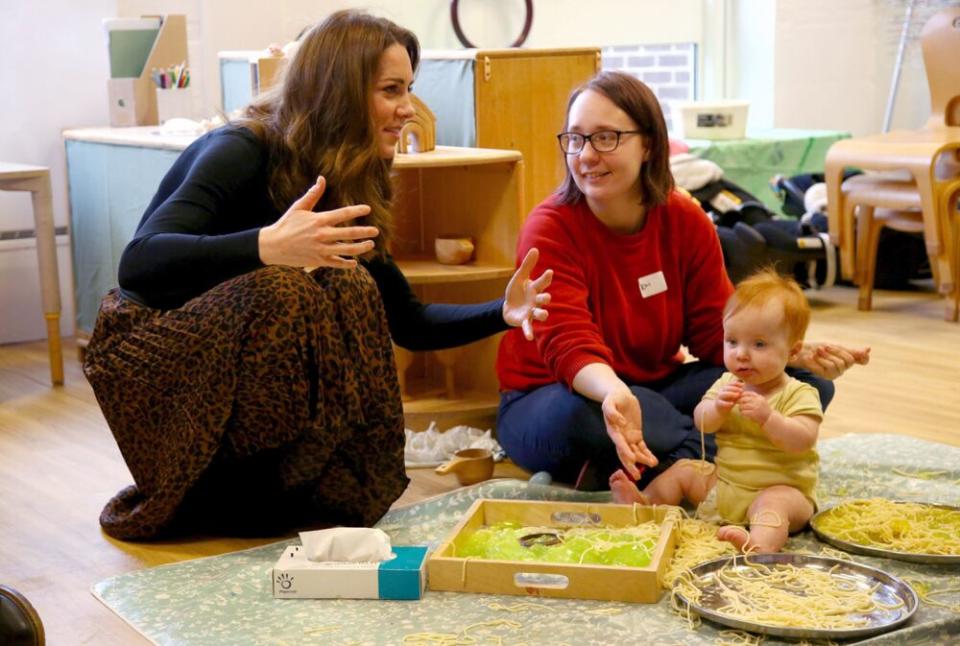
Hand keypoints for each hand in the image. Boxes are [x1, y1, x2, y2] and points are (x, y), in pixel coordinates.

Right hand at [258, 176, 378, 268]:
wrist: (273, 246)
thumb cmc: (286, 224)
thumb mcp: (298, 207)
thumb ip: (313, 194)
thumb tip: (322, 178)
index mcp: (319, 220)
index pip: (343, 214)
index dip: (357, 210)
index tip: (368, 209)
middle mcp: (322, 235)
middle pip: (349, 233)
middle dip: (365, 232)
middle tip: (376, 231)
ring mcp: (321, 249)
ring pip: (347, 250)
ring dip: (361, 248)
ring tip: (370, 245)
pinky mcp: (318, 260)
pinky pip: (337, 263)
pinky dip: (347, 263)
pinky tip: (355, 262)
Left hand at [502, 247, 552, 340]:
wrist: (507, 307)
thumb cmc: (516, 291)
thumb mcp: (519, 277)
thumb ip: (527, 265)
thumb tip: (535, 249)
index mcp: (535, 289)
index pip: (542, 282)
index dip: (545, 278)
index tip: (549, 272)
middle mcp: (536, 301)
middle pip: (544, 299)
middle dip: (545, 299)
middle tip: (546, 297)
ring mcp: (532, 312)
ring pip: (540, 314)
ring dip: (542, 315)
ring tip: (544, 315)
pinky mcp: (525, 321)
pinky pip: (529, 327)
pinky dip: (529, 332)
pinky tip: (529, 337)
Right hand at [601, 389, 657, 478]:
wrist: (620, 396)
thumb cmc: (613, 398)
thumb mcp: (609, 402)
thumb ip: (611, 411)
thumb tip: (619, 422)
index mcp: (613, 430)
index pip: (619, 442)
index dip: (625, 450)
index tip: (632, 458)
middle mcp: (620, 436)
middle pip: (625, 453)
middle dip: (631, 464)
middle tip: (636, 475)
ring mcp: (628, 437)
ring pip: (635, 451)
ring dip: (642, 459)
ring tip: (652, 464)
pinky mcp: (636, 435)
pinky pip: (642, 446)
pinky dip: (647, 454)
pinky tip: (653, 460)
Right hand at [714, 380, 743, 414]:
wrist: (722, 409)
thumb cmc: (730, 401)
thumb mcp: (735, 395)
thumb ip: (738, 391)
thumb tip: (744, 385)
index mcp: (725, 388)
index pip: (730, 383)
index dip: (736, 383)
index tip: (743, 385)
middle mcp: (721, 391)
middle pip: (727, 388)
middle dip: (734, 388)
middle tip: (741, 390)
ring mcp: (719, 397)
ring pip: (723, 394)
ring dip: (731, 394)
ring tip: (737, 395)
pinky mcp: (718, 403)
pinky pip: (722, 402)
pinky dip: (727, 403)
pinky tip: (732, 403)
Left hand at [737, 391, 771, 424]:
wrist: (769, 417)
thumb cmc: (762, 408)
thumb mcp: (760, 400)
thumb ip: (753, 397)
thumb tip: (741, 394)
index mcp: (759, 397)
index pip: (747, 393)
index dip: (742, 395)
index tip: (741, 398)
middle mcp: (757, 401)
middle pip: (744, 399)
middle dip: (739, 401)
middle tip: (739, 404)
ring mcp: (756, 408)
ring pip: (742, 406)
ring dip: (740, 408)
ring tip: (741, 409)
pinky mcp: (754, 414)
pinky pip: (744, 412)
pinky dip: (742, 413)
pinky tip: (743, 413)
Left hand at [792, 343, 870, 379]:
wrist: (800, 352)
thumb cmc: (818, 348)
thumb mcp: (834, 346)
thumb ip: (850, 350)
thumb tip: (868, 349)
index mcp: (847, 358)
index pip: (861, 360)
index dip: (864, 357)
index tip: (865, 352)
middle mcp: (843, 367)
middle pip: (848, 360)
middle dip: (835, 351)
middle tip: (823, 347)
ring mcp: (835, 373)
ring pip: (838, 364)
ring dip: (825, 355)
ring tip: (816, 351)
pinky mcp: (825, 376)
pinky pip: (827, 367)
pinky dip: (819, 360)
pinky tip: (811, 357)